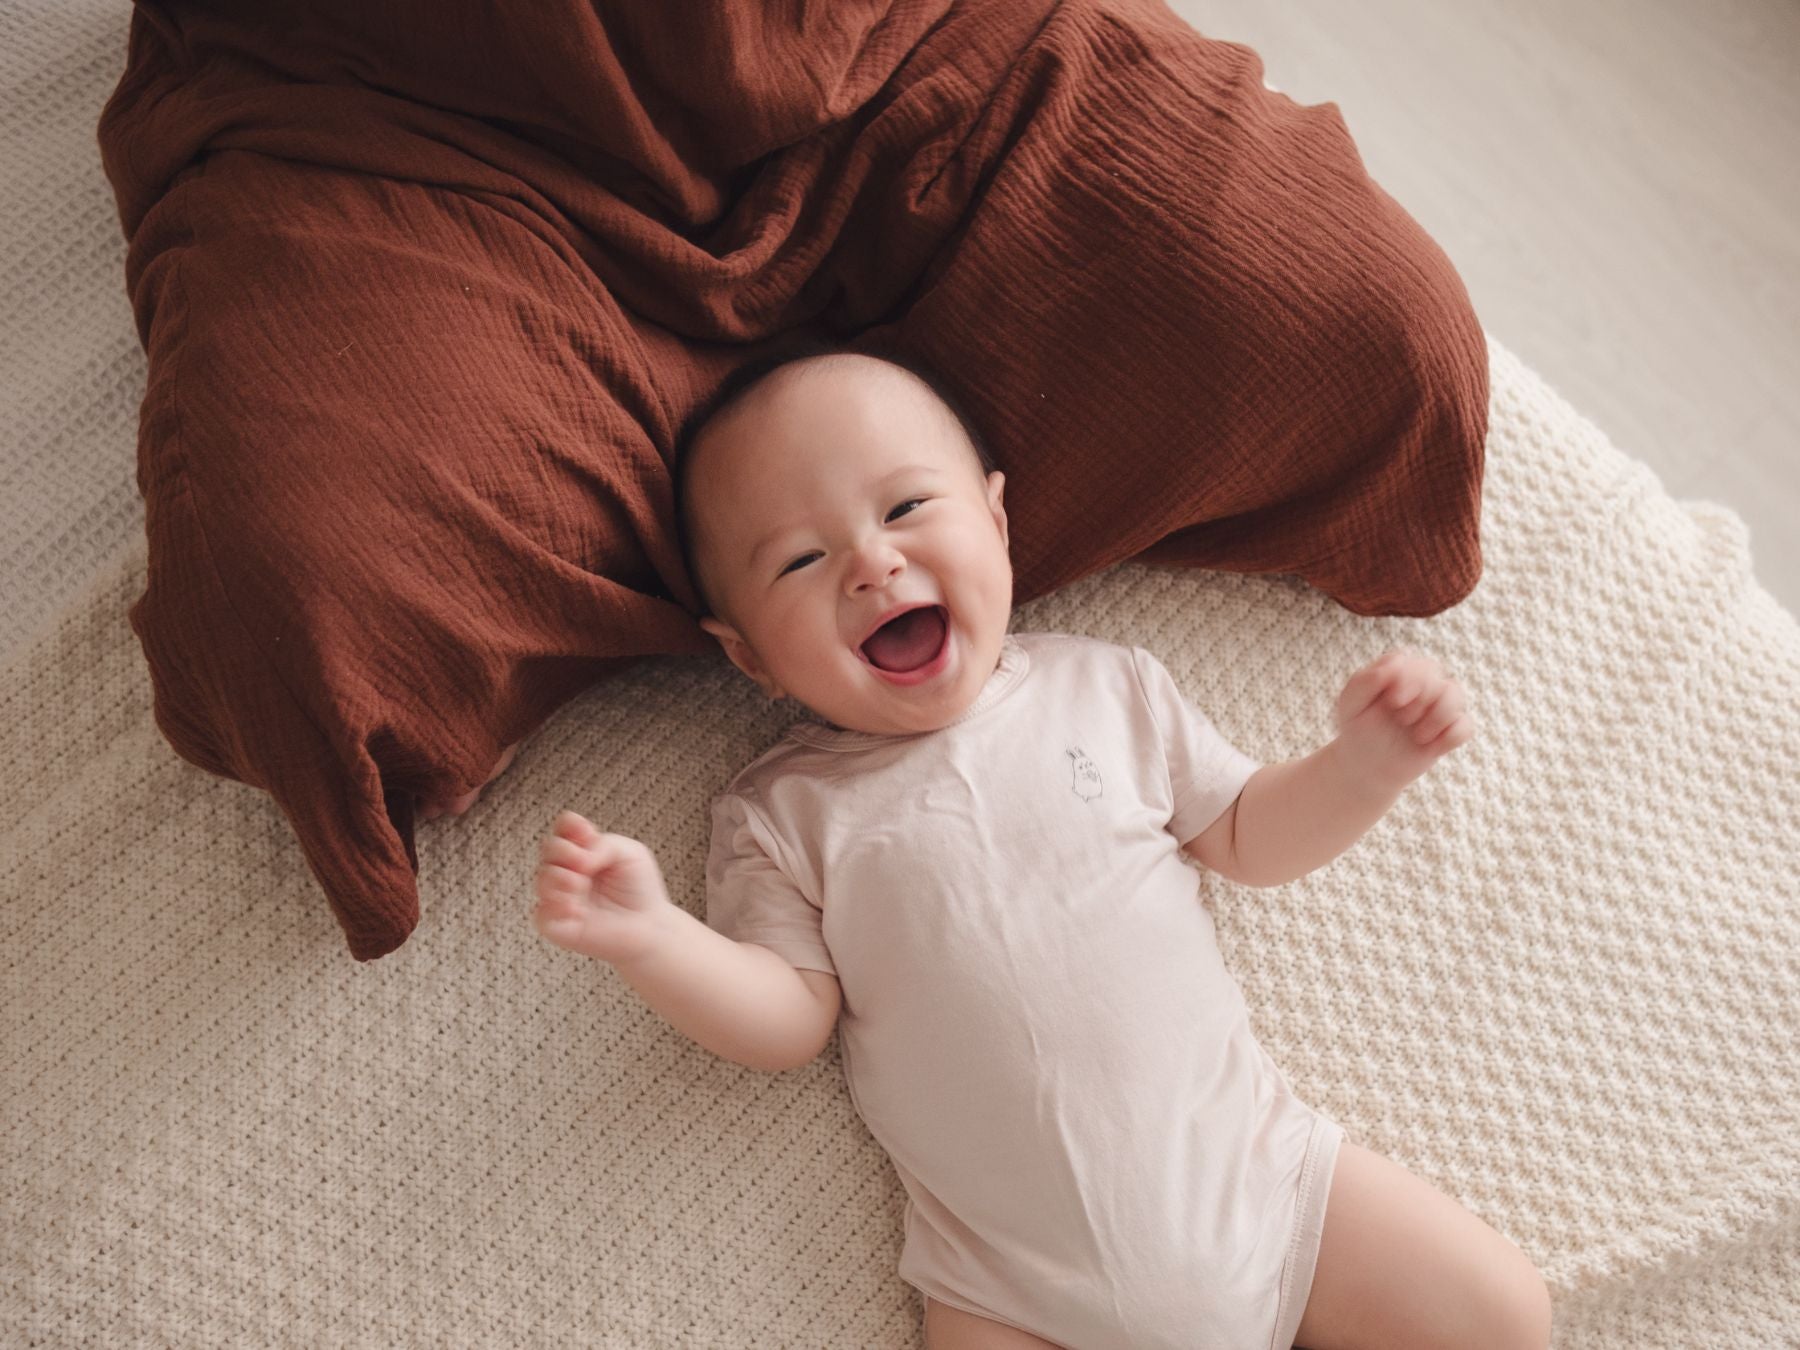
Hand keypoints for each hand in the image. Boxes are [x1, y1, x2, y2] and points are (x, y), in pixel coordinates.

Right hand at [531, 811, 675, 964]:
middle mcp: (567, 870)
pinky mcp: (554, 924)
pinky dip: (558, 906)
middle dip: (565, 851)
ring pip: (542, 877)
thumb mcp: (628, 853)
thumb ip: (601, 844)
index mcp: (583, 850)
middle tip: (588, 866)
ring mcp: (558, 896)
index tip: (588, 834)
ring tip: (582, 888)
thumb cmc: (638, 889)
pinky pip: (541, 910)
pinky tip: (578, 911)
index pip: (563, 827)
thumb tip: (577, 861)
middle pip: (549, 847)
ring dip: (563, 879)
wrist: (648, 927)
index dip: (570, 826)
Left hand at [1332, 649, 1473, 789]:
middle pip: (1437, 676)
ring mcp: (1438, 706)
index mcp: (1399, 671)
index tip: (1393, 702)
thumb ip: (1367, 679)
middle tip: (1402, 720)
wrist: (1365, 765)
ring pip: (1455, 694)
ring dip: (1438, 716)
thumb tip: (1395, 665)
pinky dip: (1449, 737)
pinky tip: (1430, 747)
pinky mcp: (1449, 731)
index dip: (1410, 679)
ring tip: (1418, 735)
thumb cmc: (1357, 728)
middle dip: (1421, 699)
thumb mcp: (1351, 703)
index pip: (1415, 662)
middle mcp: (1422, 683)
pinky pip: (1465, 727)